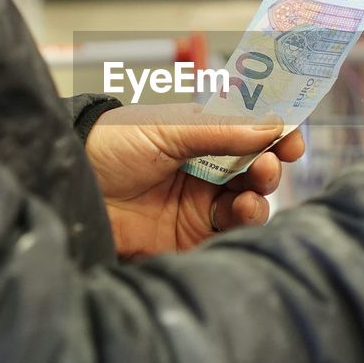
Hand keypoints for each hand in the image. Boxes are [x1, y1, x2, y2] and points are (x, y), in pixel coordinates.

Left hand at [84, 103, 306, 258]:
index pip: (251, 135)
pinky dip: (243, 226)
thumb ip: (220, 131)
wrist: (71, 184)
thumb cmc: (111, 145)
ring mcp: (198, 205)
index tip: (292, 140)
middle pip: (255, 172)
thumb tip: (273, 124)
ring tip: (251, 197)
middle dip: (269, 168)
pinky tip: (242, 214)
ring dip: (259, 199)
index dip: (276, 136)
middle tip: (267, 166)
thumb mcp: (168, 129)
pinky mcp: (188, 238)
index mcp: (203, 137)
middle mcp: (206, 171)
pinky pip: (227, 236)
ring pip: (248, 205)